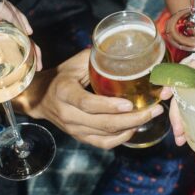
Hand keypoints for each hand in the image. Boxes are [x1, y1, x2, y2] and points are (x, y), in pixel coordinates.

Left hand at [0, 1, 40, 90]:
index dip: (15, 16)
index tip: (26, 32)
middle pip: (12, 18)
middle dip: (28, 36)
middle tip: (36, 57)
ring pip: (14, 30)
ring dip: (29, 44)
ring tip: (36, 64)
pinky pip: (11, 38)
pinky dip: (23, 48)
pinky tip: (30, 63)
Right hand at [20, 49, 162, 148]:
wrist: (39, 97)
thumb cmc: (61, 76)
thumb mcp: (73, 63)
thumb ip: (94, 59)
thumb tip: (120, 51)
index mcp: (64, 93)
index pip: (87, 103)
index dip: (109, 105)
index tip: (129, 102)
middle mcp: (68, 115)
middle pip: (102, 123)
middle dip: (133, 118)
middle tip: (154, 109)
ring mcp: (74, 129)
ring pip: (106, 135)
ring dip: (132, 127)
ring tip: (151, 115)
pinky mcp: (80, 137)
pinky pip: (104, 143)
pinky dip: (121, 138)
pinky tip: (134, 128)